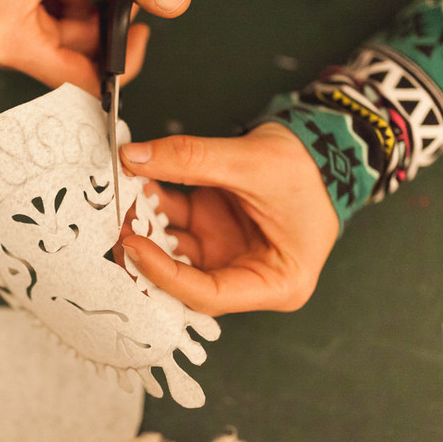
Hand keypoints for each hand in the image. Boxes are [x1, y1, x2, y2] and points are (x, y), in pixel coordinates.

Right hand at [0, 0, 191, 93]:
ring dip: (80, 12)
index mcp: (7, 36)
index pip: (77, 80)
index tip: (138, 39)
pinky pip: (42, 31)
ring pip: (60, 44)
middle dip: (99, 25)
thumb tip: (173, 1)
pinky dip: (61, 7)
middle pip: (70, 59)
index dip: (117, 63)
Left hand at [118, 123, 338, 315]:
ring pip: (174, 250)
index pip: (210, 296)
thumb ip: (192, 160)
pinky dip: (156, 206)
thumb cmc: (309, 169)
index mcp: (276, 283)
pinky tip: (139, 183)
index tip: (136, 246)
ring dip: (148, 225)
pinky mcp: (213, 230)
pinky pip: (176, 224)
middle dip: (149, 254)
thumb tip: (133, 157)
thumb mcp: (252, 162)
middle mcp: (247, 275)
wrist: (324, 145)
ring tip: (125, 195)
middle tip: (118, 225)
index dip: (167, 277)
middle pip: (186, 280)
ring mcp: (226, 253)